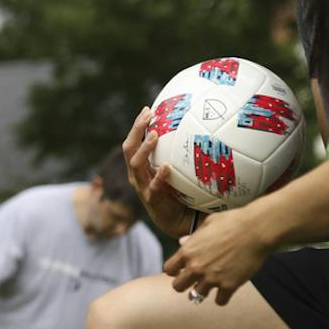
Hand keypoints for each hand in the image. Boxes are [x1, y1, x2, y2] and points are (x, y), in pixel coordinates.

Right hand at [124, 104, 195, 239]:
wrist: (177, 220)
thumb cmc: (178, 191)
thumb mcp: (176, 169)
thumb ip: (179, 153)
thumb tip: (199, 129)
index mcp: (140, 165)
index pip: (133, 141)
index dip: (137, 125)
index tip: (148, 108)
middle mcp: (137, 174)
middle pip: (129, 148)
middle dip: (136, 130)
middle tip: (147, 115)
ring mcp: (142, 187)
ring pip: (136, 164)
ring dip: (144, 149)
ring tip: (154, 135)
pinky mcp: (151, 200)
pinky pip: (153, 186)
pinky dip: (159, 176)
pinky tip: (167, 166)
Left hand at [164, 206, 272, 307]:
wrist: (256, 229)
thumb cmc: (233, 221)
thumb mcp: (208, 223)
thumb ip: (193, 237)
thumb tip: (182, 242)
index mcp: (188, 251)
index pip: (169, 269)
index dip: (175, 270)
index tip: (182, 270)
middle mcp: (196, 267)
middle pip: (178, 287)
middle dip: (184, 284)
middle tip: (194, 280)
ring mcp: (212, 278)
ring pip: (196, 296)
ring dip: (203, 290)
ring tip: (212, 284)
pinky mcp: (229, 286)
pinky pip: (220, 301)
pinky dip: (222, 297)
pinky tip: (227, 290)